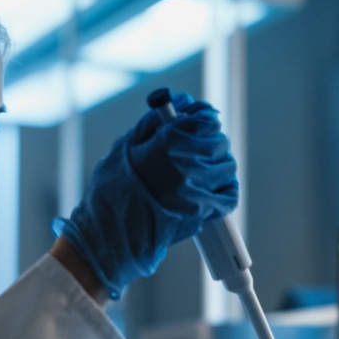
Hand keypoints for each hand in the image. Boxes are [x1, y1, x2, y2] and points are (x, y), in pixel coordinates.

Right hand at [53, 92, 238, 298]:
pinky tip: (212, 191)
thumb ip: (154, 122)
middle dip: (209, 142)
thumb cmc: (111, 192)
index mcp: (167, 142)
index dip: (203, 117)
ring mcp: (196, 189)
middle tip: (196, 150)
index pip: (206, 118)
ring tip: (201, 173)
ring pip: (227, 167)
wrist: (109, 236)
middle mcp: (186, 163)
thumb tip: (181, 103)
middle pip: (219, 141)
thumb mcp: (124, 148)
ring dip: (218, 167)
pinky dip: (225, 191)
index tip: (199, 121)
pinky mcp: (202, 213)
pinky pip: (229, 196)